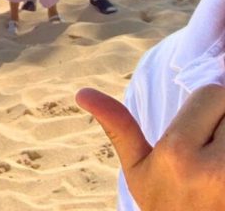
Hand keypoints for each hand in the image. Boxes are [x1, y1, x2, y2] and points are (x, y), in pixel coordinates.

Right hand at [76, 85, 224, 210]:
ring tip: (221, 159)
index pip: (212, 93)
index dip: (208, 108)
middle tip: (215, 146)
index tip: (202, 134)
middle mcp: (218, 169)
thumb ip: (119, 128)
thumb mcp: (138, 173)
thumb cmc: (167, 208)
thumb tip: (82, 92)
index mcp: (179, 154)